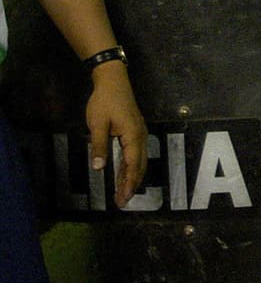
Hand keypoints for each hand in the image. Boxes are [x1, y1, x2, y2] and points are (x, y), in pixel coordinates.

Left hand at [84, 63, 146, 206]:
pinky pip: (137, 153)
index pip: (132, 164)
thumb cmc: (104, 102)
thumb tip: (100, 168)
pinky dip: (132, 167)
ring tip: (124, 192)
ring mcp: (140, 133)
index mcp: (132, 135)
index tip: (123, 198)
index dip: (128, 183)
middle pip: (140, 165)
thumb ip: (99, 146)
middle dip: (132, 184)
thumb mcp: (97, 124)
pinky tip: (126, 174)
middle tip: (123, 202)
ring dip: (133, 177)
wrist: (113, 81)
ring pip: (140, 160)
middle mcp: (140, 136)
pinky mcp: (135, 131)